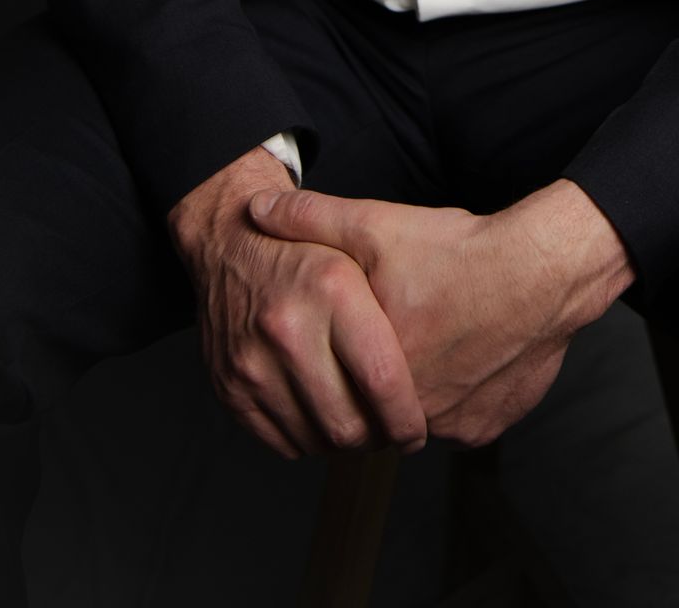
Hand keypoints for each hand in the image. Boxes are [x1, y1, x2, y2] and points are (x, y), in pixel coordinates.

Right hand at [167, 146, 427, 461]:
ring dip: (346, 442)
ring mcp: (252, 360)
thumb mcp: (365, 236)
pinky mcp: (229, 387)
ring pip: (316, 439)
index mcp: (331, 286)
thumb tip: (450, 339)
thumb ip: (404, 285)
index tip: (419, 428)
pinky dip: (310, 439)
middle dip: (379, 438)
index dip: (407, 418)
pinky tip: (327, 414)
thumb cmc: (311, 246)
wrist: (228, 242)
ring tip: (364, 421)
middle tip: (394, 431)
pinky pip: (283, 441)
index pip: (381, 379)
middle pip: (348, 423)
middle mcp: (287, 325)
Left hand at [249, 180, 633, 446]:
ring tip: (429, 340)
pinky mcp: (490, 425)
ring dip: (416, 390)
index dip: (335, 364)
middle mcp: (411, 413)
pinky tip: (466, 351)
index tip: (346, 339)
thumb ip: (312, 220)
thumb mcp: (377, 225)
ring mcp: (453, 426)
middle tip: (391, 337)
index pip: (333, 392)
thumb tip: (255, 213)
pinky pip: (462, 420)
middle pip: (375, 412)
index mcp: (373, 371)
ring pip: (418, 418)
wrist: (544, 269)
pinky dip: (460, 393)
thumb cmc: (459, 251)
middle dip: (374, 382)